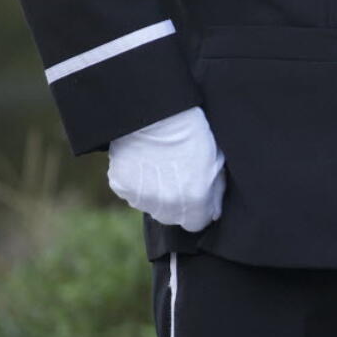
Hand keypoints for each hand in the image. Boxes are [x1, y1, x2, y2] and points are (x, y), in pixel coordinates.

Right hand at [107, 105, 226, 231]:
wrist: (156, 112)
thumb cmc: (193, 132)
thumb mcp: (216, 161)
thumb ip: (215, 192)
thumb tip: (213, 212)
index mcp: (194, 199)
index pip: (196, 224)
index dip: (198, 211)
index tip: (196, 196)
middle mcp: (166, 204)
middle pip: (172, 218)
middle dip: (177, 204)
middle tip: (177, 177)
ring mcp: (141, 196)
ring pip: (150, 206)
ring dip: (156, 194)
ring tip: (160, 166)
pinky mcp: (121, 185)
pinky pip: (131, 192)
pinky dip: (137, 183)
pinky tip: (143, 162)